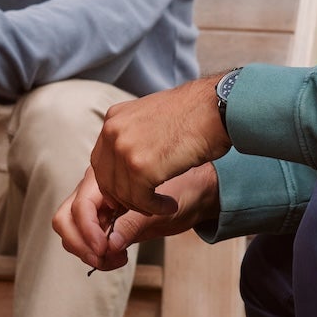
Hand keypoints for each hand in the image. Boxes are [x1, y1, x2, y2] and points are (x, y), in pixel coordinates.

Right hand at [53, 161, 219, 270]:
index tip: (104, 250)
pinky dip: (99, 255)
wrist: (200, 193)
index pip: (79, 207)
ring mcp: (99, 209)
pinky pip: (90, 242)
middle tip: (104, 258)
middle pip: (65, 220)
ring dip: (88, 252)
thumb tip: (109, 245)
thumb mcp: (162, 209)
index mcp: (106, 177)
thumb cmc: (185, 190)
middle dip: (79, 244)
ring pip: (73, 234)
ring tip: (117, 259)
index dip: (87, 231)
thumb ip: (133, 224)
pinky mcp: (107, 225)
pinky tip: (119, 257)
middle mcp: (97, 192)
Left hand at [88, 78, 229, 218]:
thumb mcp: (152, 117)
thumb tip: (129, 164)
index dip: (112, 182)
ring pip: (123, 193)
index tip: (126, 195)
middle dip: (124, 198)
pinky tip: (169, 205)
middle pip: (106, 178)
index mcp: (114, 118)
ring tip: (163, 205)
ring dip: (143, 205)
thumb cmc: (195, 113)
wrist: (215, 108)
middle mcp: (113, 132)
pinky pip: (141, 199)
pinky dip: (156, 207)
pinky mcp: (140, 168)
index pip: (101, 160)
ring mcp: (124, 149)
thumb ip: (135, 136)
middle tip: (143, 206)